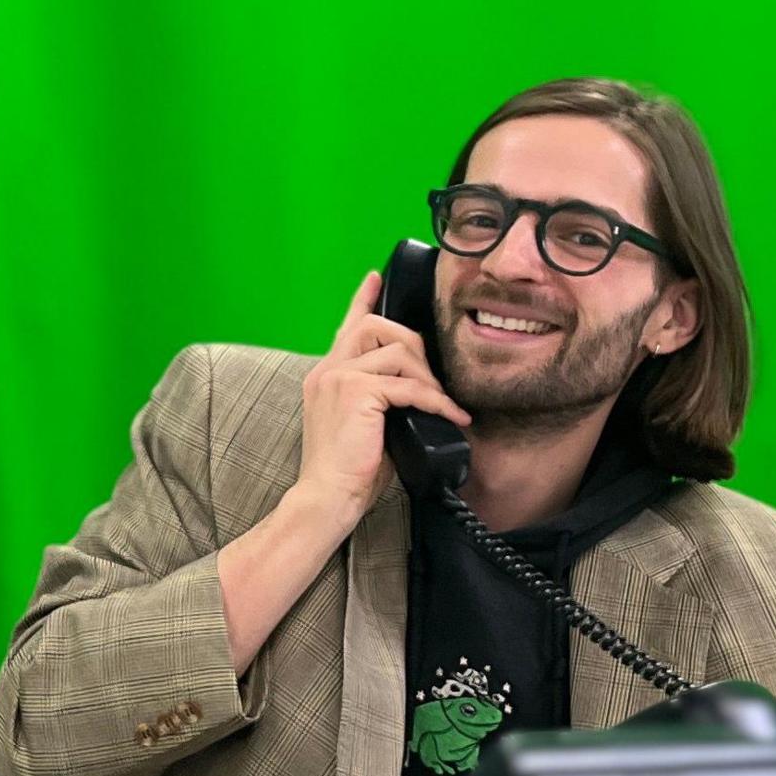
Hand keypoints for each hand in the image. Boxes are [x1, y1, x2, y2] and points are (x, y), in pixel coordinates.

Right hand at [292, 271, 470, 524]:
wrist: (327, 497)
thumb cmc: (347, 472)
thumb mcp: (364, 425)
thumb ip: (381, 399)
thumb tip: (420, 390)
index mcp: (326, 375)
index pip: (346, 326)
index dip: (363, 299)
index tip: (375, 277)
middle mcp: (328, 369)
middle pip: (376, 325)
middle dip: (413, 345)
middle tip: (432, 382)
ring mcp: (339, 377)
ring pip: (397, 350)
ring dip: (427, 377)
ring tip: (441, 405)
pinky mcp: (356, 392)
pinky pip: (409, 385)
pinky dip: (435, 401)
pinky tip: (450, 416)